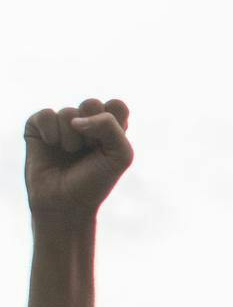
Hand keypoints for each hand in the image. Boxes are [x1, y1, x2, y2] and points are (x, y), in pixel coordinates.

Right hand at [23, 99, 132, 218]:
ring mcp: (61, 123)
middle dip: (92, 131)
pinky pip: (46, 114)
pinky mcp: (38, 126)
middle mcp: (86, 121)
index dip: (113, 125)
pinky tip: (51, 146)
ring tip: (70, 153)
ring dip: (72, 139)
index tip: (107, 146)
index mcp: (109, 126)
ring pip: (68, 112)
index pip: (116, 105)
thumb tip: (76, 119)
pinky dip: (51, 134)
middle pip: (92, 103)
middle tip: (89, 150)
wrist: (66, 203)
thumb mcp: (120, 154)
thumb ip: (110, 126)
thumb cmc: (96, 180)